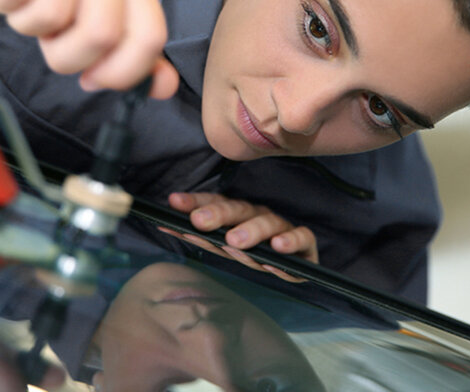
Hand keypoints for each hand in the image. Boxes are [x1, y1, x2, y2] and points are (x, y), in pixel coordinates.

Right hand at [0, 0, 177, 99]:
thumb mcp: (78, 23)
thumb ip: (125, 54)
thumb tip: (164, 87)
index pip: (150, 36)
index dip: (119, 72)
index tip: (89, 77)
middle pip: (102, 32)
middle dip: (64, 55)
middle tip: (46, 34)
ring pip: (53, 13)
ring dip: (25, 22)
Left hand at [163, 192, 317, 281]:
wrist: (295, 267)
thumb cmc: (254, 253)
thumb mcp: (224, 246)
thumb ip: (199, 236)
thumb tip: (164, 225)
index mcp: (238, 215)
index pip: (215, 203)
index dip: (195, 202)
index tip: (173, 203)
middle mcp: (258, 217)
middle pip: (238, 210)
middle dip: (218, 215)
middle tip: (199, 222)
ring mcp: (282, 228)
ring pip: (268, 223)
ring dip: (251, 231)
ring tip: (235, 242)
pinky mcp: (305, 245)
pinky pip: (301, 238)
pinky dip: (291, 242)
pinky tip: (277, 248)